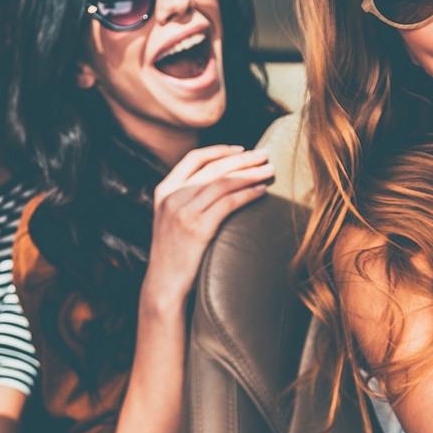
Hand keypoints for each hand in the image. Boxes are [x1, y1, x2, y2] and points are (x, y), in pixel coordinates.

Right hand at [142, 144, 274, 309]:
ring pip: (223, 183)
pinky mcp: (197, 227)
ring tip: (269, 171)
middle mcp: (172, 197)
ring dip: (251, 174)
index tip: (241, 149)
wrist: (163, 283)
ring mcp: (183, 211)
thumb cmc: (173, 254)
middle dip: (243, 159)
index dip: (219, 151)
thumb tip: (216, 183)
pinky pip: (228, 203)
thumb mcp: (170, 219)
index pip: (194, 159)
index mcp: (164, 191)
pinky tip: (261, 192)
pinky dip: (248, 194)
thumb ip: (185, 199)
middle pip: (213, 168)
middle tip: (265, 156)